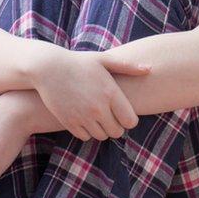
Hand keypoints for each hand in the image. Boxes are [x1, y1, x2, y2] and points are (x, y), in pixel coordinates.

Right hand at [26, 46, 148, 140]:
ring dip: (101, 130)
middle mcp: (98, 107)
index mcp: (111, 93)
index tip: (123, 114)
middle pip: (117, 132)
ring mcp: (83, 116)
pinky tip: (85, 120)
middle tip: (111, 118)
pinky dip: (87, 132)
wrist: (48, 68)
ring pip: (101, 136)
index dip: (129, 120)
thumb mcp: (104, 60)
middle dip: (116, 127)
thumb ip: (128, 67)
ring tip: (98, 118)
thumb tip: (150, 69)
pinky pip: (85, 137)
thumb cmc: (79, 62)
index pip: (130, 121)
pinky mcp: (69, 122)